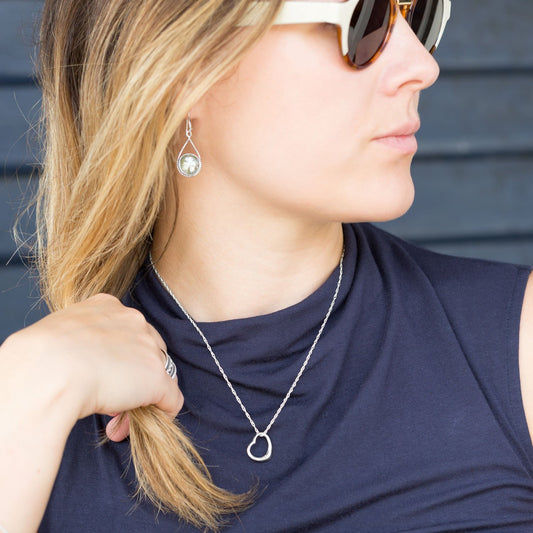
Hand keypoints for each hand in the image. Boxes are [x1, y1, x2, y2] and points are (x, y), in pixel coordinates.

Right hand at [3, 293, 183, 436]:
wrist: (49, 370)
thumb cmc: (42, 356)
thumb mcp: (60, 334)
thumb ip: (80, 341)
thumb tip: (88, 364)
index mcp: (108, 306)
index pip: (127, 330)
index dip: (118, 356)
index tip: (102, 373)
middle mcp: (134, 321)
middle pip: (145, 350)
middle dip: (132, 375)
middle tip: (111, 397)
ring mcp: (148, 349)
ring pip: (157, 374)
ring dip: (141, 396)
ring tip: (118, 417)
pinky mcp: (156, 378)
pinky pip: (172, 398)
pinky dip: (163, 412)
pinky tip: (144, 423)